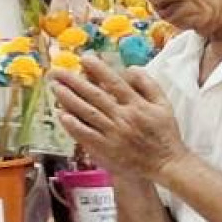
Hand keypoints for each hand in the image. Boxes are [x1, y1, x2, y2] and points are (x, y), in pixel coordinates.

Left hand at [48, 57, 186, 179]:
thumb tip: (130, 69)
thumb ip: (149, 85)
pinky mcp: (105, 149)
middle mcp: (123, 117)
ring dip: (69, 99)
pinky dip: (73, 125)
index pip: (115, 83)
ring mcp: (112, 134)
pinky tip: (62, 115)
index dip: (99, 69)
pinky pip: (86, 135)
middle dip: (74, 82)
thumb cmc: (165, 133)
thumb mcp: (164, 105)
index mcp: (138, 105)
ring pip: (87, 113)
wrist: (166, 163)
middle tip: (57, 71)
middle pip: (95, 96)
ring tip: (55, 87)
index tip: (84, 58)